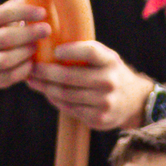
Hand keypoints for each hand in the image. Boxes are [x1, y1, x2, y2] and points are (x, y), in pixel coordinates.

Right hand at [0, 0, 49, 93]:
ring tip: (38, 46)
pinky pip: (12, 76)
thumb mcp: (4, 16)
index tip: (43, 11)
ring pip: (7, 59)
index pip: (2, 14)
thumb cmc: (1, 30)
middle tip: (48, 29)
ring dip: (26, 52)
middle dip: (29, 33)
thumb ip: (19, 6)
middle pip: (5, 38)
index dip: (24, 12)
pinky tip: (34, 62)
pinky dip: (26, 69)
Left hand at [30, 38, 154, 132]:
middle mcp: (109, 80)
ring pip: (66, 94)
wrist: (133, 101)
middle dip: (45, 72)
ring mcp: (105, 101)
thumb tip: (47, 47)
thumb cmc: (109, 73)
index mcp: (110, 60)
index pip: (90, 52)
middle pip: (70, 76)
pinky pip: (70, 108)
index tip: (55, 51)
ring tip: (33, 81)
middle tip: (31, 69)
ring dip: (46, 88)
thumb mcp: (105, 59)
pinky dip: (56, 101)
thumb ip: (84, 53)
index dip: (71, 51)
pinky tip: (48, 94)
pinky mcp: (99, 118)